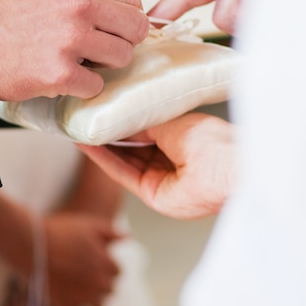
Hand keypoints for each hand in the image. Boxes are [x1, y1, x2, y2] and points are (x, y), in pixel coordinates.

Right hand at [0, 0, 148, 100]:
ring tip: (79, 63)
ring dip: (105, 65)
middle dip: (122, 40)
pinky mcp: (59, 73)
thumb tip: (125, 4)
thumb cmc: (0, 13)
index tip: (111, 27)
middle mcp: (77, 3)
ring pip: (122, 57)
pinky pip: (97, 85)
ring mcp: (69, 39)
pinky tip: (61, 78)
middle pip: (136, 27)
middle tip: (100, 48)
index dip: (126, 15)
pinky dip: (83, 87)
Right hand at [0, 211, 122, 305]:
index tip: (96, 262)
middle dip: (101, 282)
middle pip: (109, 290)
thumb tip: (126, 237)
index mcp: (106, 264)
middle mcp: (98, 284)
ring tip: (79, 288)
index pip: (117, 272)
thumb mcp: (89, 225)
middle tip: (86, 274)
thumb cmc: (61, 231)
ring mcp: (83, 298)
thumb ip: (111, 232)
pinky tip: (69, 299)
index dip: (107, 265)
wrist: (31, 243)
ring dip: (92, 298)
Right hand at [79, 113, 234, 219]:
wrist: (225, 167)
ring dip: (102, 147)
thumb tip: (121, 119)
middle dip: (108, 135)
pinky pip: (124, 174)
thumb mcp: (169, 122)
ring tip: (80, 130)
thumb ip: (143, 123)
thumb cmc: (209, 140)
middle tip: (85, 121)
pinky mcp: (152, 194)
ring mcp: (161, 178)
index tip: (101, 111)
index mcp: (180, 139)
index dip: (122, 122)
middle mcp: (170, 160)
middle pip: (131, 148)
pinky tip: (89, 147)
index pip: (143, 131)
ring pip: (124, 161)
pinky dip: (105, 160)